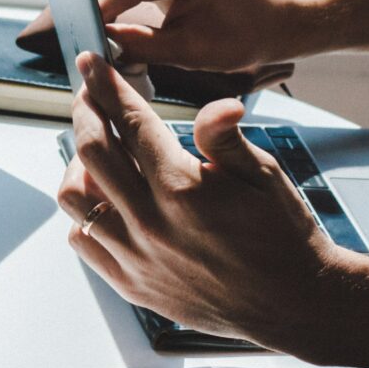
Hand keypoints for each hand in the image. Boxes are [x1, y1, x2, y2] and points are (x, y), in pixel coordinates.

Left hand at [57, 51, 343, 353]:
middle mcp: (151, 223)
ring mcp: (136, 257)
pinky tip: (105, 200)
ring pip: (75, 198)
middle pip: (91, 152)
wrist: (293, 304)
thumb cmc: (283, 235)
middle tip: (89, 97)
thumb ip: (226, 137)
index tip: (91, 63)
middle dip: (85, 113)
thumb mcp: (264, 176)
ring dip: (78, 166)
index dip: (106, 86)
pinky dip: (84, 214)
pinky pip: (82, 240)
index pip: (129, 122)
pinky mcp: (131, 284)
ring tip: (97, 152)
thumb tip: (217, 104)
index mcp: (183, 189)